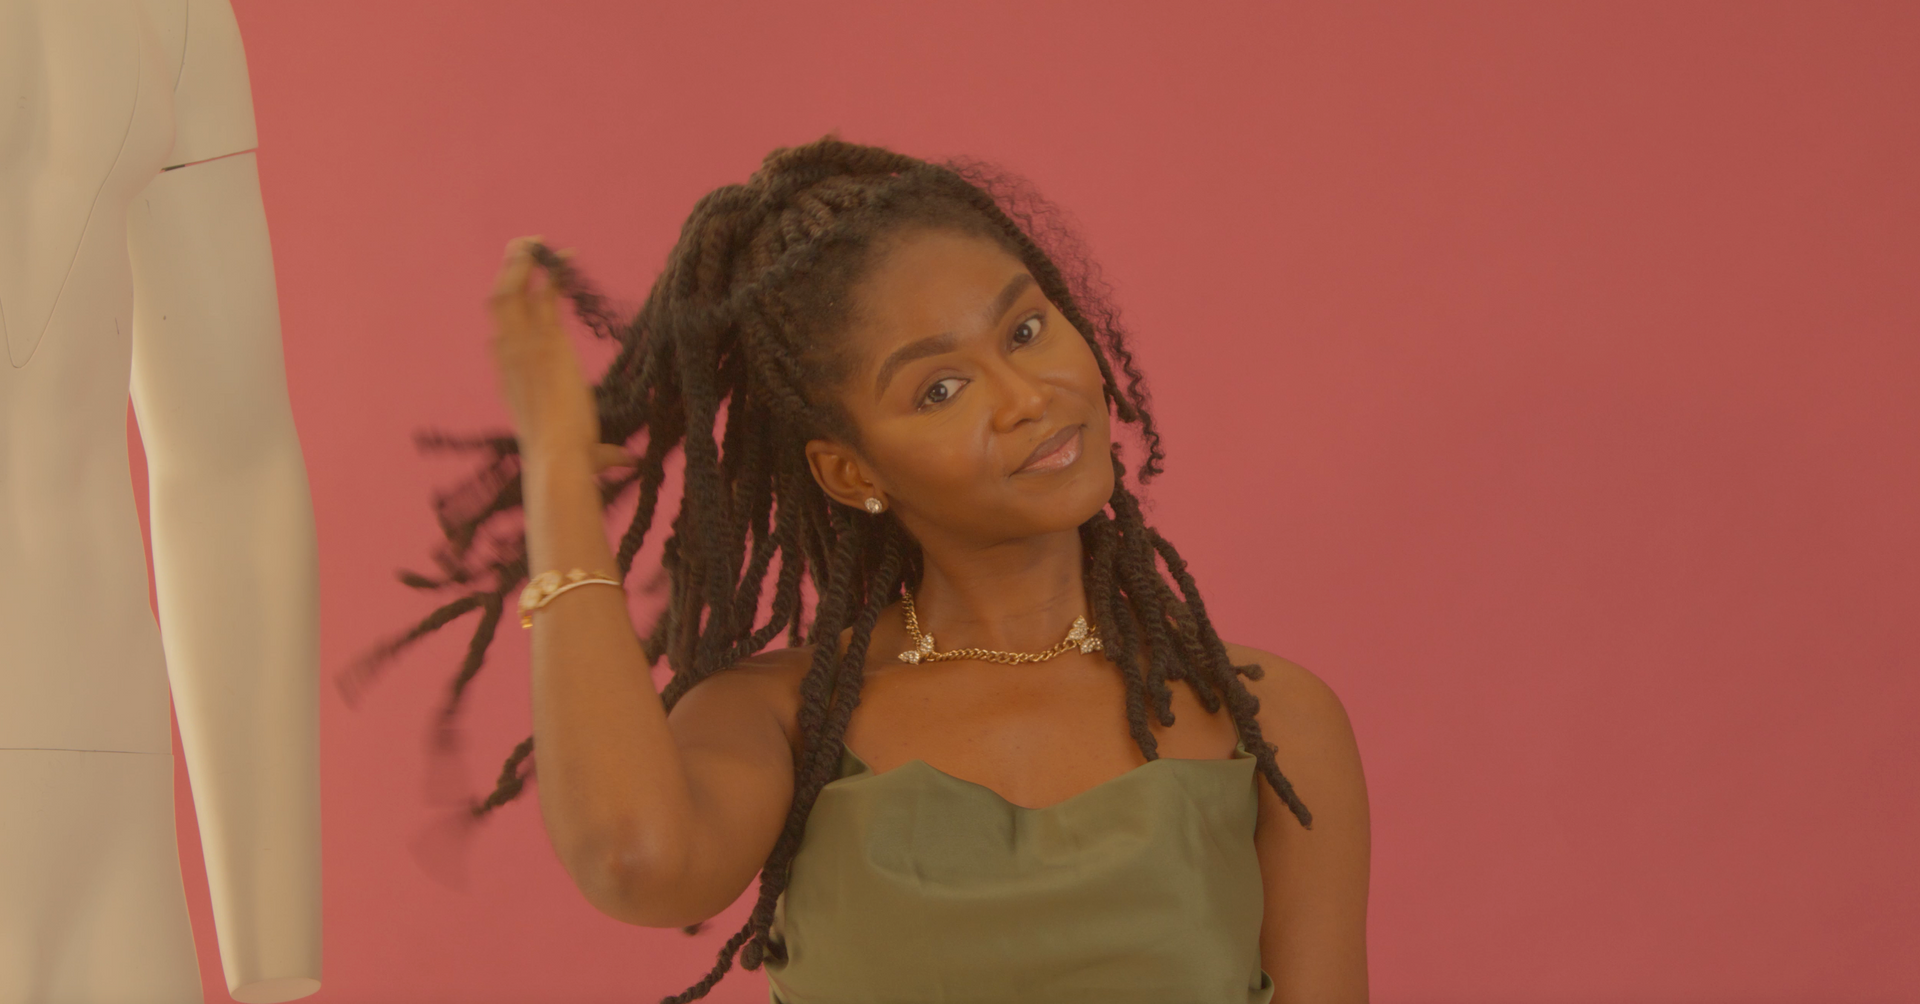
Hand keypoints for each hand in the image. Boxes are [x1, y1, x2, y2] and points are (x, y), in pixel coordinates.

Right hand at [487, 236, 632, 471]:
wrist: (556, 456)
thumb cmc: (567, 461)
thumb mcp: (586, 453)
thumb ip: (604, 454)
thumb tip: (626, 461)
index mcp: (510, 382)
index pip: (504, 337)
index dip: (513, 314)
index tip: (525, 293)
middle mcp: (509, 359)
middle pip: (499, 305)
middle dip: (509, 274)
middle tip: (521, 250)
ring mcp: (523, 347)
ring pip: (509, 293)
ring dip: (520, 264)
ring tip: (532, 241)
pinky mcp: (545, 341)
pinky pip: (542, 295)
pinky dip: (551, 272)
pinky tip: (564, 254)